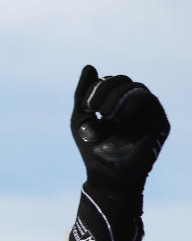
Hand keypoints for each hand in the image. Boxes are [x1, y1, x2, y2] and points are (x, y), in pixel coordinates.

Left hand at [71, 65, 168, 193]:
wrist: (106, 174)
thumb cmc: (91, 149)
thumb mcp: (80, 118)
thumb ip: (83, 93)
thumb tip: (89, 66)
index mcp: (116, 104)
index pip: (112, 81)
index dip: (98, 87)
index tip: (87, 105)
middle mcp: (134, 106)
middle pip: (124, 80)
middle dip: (106, 89)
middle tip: (95, 109)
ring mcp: (148, 113)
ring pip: (135, 87)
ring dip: (116, 97)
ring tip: (105, 115)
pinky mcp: (159, 121)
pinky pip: (147, 99)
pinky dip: (130, 105)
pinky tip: (120, 120)